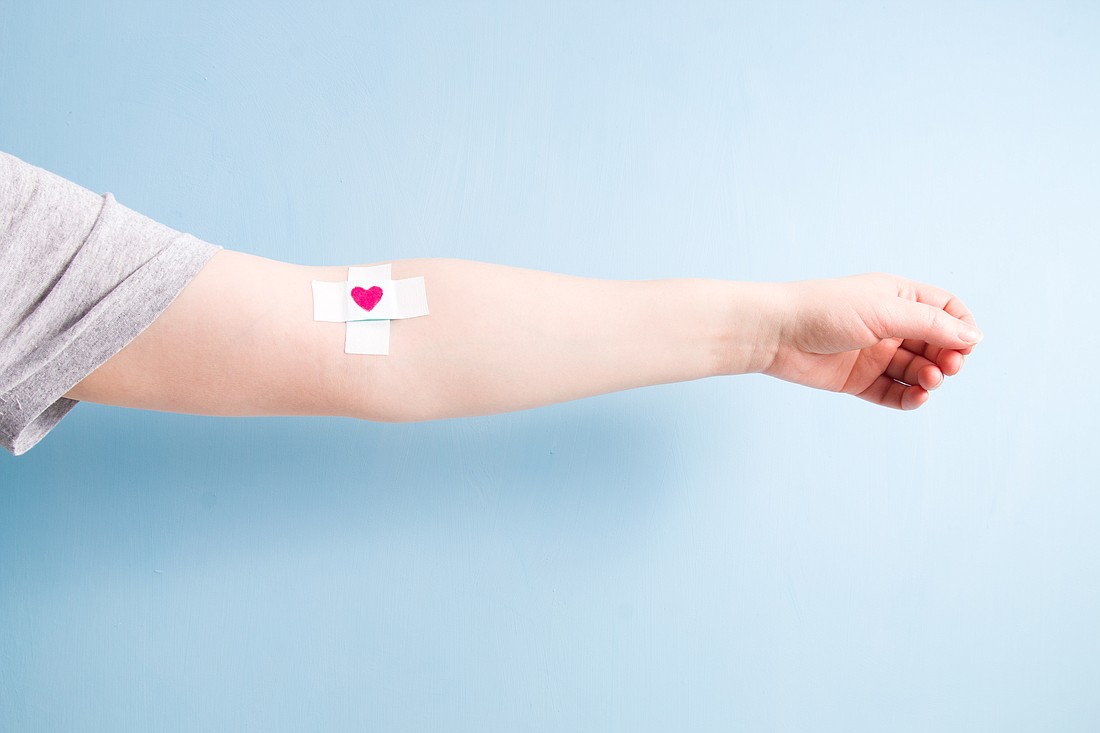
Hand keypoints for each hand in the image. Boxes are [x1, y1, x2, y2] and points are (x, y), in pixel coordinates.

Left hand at [761, 273, 981, 409]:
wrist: (775, 332)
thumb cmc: (826, 310)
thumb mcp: (885, 311)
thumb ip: (930, 324)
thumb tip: (974, 335)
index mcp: (898, 297)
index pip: (946, 310)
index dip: (961, 328)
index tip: (966, 346)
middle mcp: (889, 325)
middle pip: (936, 344)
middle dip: (948, 358)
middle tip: (947, 368)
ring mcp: (874, 354)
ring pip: (916, 371)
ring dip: (929, 378)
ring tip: (928, 381)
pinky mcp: (858, 380)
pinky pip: (893, 392)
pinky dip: (909, 398)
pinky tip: (917, 398)